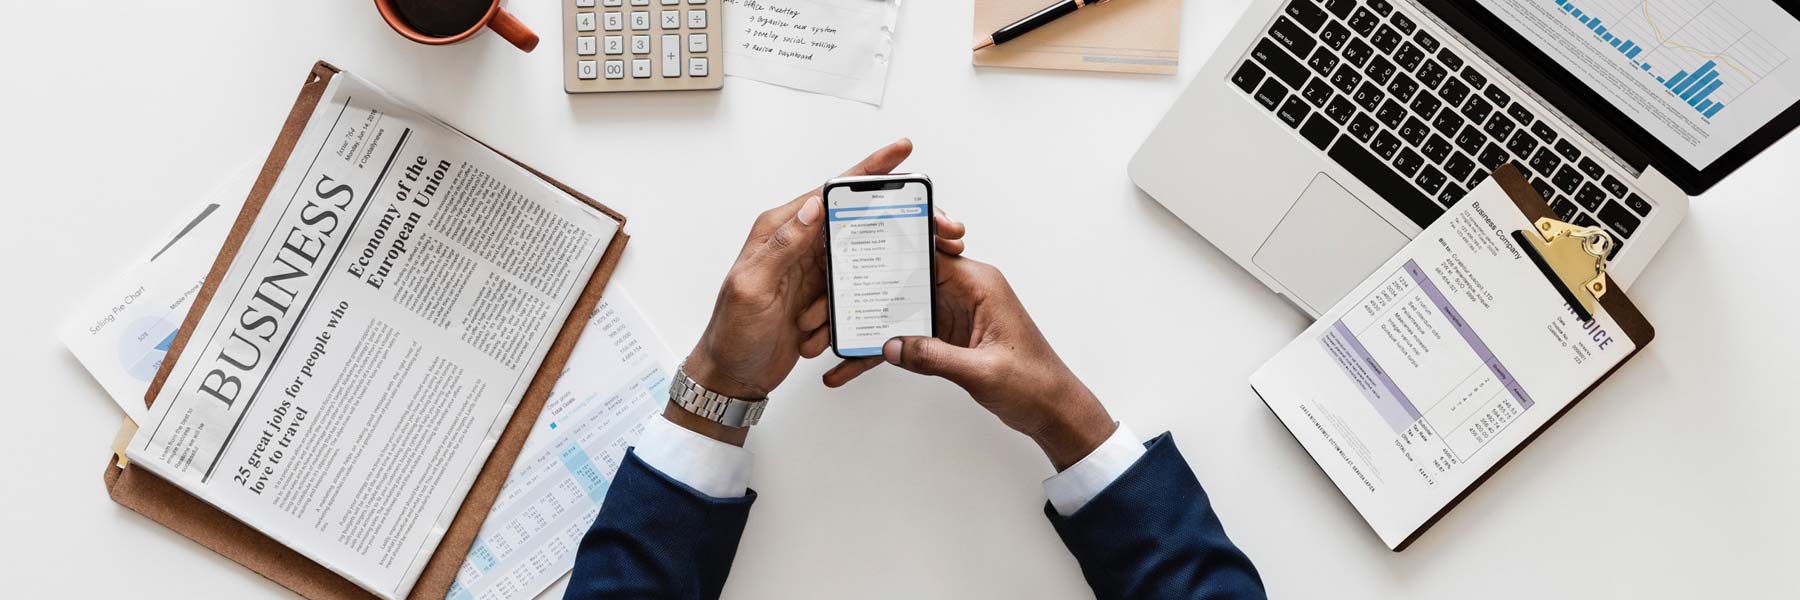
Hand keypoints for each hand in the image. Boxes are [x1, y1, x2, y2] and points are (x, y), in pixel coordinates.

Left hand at [677, 139, 966, 444]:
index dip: (868, 170)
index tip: (900, 151)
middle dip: (891, 222)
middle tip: (934, 225)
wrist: (732, 376)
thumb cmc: (732, 333)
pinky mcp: (821, 296)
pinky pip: (852, 291)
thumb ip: (783, 245)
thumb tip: (815, 206)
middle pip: (855, 219)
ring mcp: (811, 270)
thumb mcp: (752, 287)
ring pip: (859, 258)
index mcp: (779, 229)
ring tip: (867, 291)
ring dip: (868, 276)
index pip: (830, 192)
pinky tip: (844, 323)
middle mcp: (798, 243)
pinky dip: (854, 306)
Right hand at [822, 256, 1113, 470]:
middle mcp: (963, 292)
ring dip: (865, 327)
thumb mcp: (981, 371)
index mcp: (978, 283)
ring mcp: (952, 314)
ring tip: (825, 340)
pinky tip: (851, 368)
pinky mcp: (946, 336)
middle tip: (824, 307)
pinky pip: (906, 338)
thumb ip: (934, 356)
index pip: (927, 253)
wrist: (1054, 410)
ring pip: (898, 311)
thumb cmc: (1034, 383)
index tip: (853, 253)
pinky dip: (883, 351)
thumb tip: (891, 346)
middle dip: (863, 294)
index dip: (888, 252)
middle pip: (903, 281)